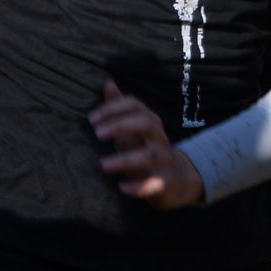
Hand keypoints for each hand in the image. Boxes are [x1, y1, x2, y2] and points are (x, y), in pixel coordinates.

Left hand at [90, 80, 203, 210]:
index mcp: (149, 122)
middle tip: (97, 134)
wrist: (178, 178)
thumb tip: (108, 83)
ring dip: (126, 159)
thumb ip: (120, 108)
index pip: (135, 106)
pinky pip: (155, 183)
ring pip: (151, 155)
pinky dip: (139, 186)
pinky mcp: (166, 182)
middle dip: (122, 126)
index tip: (92, 119)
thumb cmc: (146, 149)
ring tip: (103, 164)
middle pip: (147, 122)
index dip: (114, 109)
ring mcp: (165, 160)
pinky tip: (121, 187)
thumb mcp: (133, 128)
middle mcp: (159, 137)